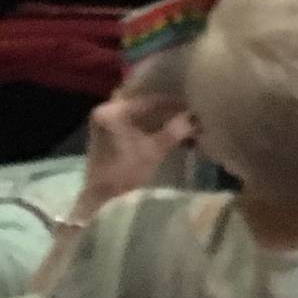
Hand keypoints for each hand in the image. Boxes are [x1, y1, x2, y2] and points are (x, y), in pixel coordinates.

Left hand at [74, 90, 196, 222]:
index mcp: (114, 110)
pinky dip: (152, 123)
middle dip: (169, 108)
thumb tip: (196, 116)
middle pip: (146, 104)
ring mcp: (106, 119)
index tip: (196, 106)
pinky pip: (136, 119)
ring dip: (162, 116)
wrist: (101, 197)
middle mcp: (107, 109)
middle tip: (192, 111)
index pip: (152, 100)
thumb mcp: (154, 150)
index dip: (176, 104)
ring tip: (185, 120)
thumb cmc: (125, 172)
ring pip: (142, 112)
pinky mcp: (110, 130)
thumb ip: (176, 130)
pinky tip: (169, 128)